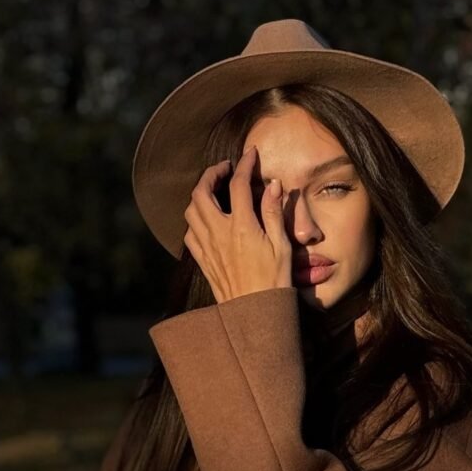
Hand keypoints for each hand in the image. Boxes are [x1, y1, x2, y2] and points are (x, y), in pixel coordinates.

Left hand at [183, 145, 292, 303]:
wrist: (254, 314)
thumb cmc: (273, 283)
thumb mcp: (282, 246)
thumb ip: (275, 213)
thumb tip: (273, 185)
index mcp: (242, 227)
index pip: (238, 184)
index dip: (244, 164)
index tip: (250, 155)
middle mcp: (219, 234)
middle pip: (201, 192)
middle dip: (210, 174)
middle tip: (225, 170)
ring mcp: (207, 248)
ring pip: (191, 211)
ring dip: (199, 196)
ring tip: (213, 192)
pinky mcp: (203, 261)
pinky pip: (189, 234)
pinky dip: (194, 220)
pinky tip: (206, 220)